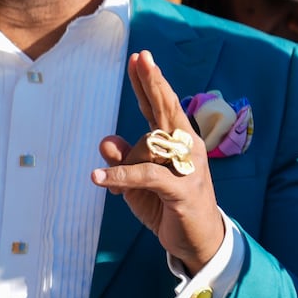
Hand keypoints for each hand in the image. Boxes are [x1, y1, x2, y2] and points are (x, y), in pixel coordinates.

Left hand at [92, 49, 225, 272]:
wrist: (198, 239)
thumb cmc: (168, 206)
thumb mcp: (137, 182)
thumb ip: (124, 159)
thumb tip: (106, 140)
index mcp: (178, 141)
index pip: (160, 107)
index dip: (149, 83)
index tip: (140, 58)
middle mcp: (187, 147)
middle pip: (166, 110)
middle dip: (153, 83)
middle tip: (142, 58)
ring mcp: (188, 167)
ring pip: (145, 149)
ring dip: (124, 167)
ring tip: (115, 185)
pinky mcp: (182, 189)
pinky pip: (145, 175)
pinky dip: (121, 176)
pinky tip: (99, 177)